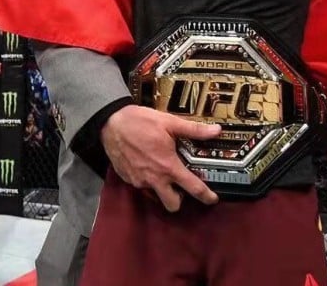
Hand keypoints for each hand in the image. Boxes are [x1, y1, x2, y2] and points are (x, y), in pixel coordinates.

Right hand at [101, 105, 220, 211]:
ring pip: (155, 196)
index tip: (212, 199)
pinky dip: (148, 181)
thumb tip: (215, 131)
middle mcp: (154, 178)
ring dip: (162, 190)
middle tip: (181, 187)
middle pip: (172, 205)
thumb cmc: (139, 122)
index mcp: (168, 166)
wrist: (110, 123)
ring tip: (163, 174)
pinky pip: (142, 187)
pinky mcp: (128, 179)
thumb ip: (194, 129)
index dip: (206, 196)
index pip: (193, 188)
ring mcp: (139, 181)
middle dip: (179, 200)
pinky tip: (147, 166)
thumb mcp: (169, 122)